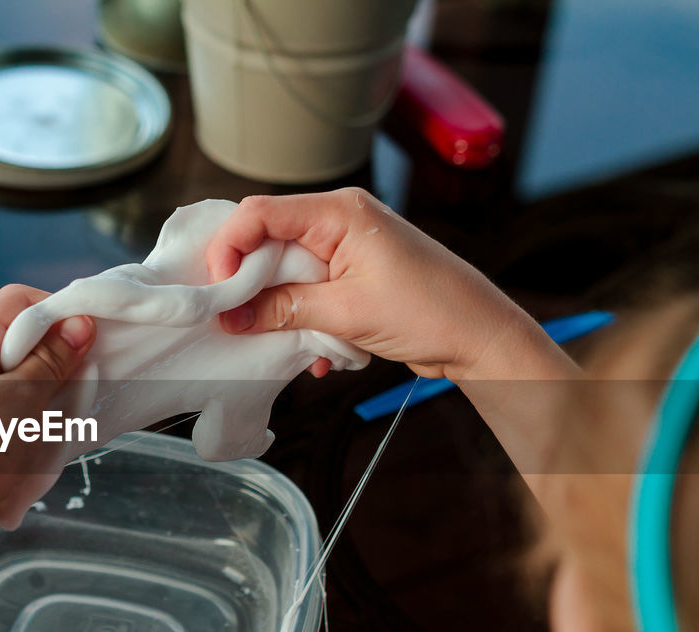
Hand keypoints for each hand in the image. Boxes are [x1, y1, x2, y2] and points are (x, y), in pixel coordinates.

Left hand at [0, 284, 94, 558]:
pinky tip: (30, 449)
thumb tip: (79, 323)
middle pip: (11, 343)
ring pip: (6, 382)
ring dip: (38, 397)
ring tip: (54, 423)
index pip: (17, 303)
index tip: (90, 339)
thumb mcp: (25, 399)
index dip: (58, 313)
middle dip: (51, 361)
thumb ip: (53, 358)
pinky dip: (19, 423)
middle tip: (78, 384)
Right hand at [206, 188, 548, 381]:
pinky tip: (316, 351)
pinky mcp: (353, 274)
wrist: (481, 335)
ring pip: (285, 269)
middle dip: (247, 282)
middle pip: (268, 240)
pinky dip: (301, 318)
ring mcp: (347, 246)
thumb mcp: (346, 313)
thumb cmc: (431, 312)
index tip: (217, 288)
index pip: (260, 213)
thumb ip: (283, 309)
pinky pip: (308, 289)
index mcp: (340, 212)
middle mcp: (340, 220)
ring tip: (278, 338)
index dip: (228, 247)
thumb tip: (232, 315)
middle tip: (234, 317)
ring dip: (276, 307)